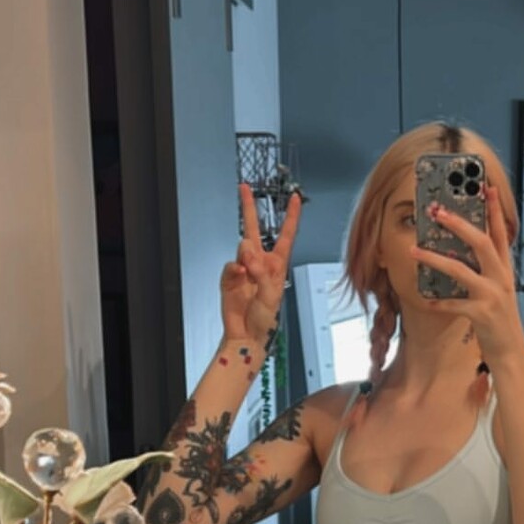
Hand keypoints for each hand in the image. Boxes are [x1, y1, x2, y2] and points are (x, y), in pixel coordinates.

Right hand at [220, 182, 301, 346]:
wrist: (246, 335)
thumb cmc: (265, 318)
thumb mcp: (272, 294)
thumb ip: (261, 272)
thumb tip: (247, 253)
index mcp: (277, 264)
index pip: (286, 234)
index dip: (291, 216)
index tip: (295, 197)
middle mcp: (260, 262)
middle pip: (255, 229)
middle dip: (249, 207)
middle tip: (244, 187)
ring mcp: (243, 268)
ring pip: (242, 248)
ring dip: (246, 258)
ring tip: (249, 275)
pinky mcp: (229, 276)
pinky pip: (230, 264)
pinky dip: (233, 271)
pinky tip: (239, 278)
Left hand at [409, 183, 523, 368]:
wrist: (511, 353)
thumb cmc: (499, 321)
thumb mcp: (497, 291)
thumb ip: (484, 272)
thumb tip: (456, 253)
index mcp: (505, 270)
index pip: (501, 233)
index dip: (494, 209)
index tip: (485, 187)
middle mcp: (501, 278)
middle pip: (481, 243)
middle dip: (459, 224)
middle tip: (437, 211)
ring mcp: (492, 295)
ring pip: (460, 270)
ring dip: (435, 258)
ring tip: (415, 250)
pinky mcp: (481, 314)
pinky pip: (453, 304)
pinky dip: (438, 302)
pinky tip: (426, 301)